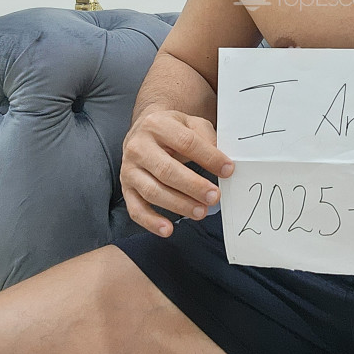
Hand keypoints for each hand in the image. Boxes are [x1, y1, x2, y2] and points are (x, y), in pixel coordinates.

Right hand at [120, 110, 233, 236]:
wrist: (144, 130)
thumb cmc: (172, 130)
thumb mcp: (191, 124)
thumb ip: (207, 138)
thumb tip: (222, 163)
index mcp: (157, 125)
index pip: (186, 142)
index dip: (209, 157)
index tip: (228, 170)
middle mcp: (138, 147)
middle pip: (166, 170)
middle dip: (193, 186)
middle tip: (214, 196)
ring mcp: (129, 169)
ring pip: (152, 191)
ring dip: (178, 205)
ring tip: (200, 211)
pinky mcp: (126, 188)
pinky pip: (135, 208)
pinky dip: (151, 222)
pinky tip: (168, 229)